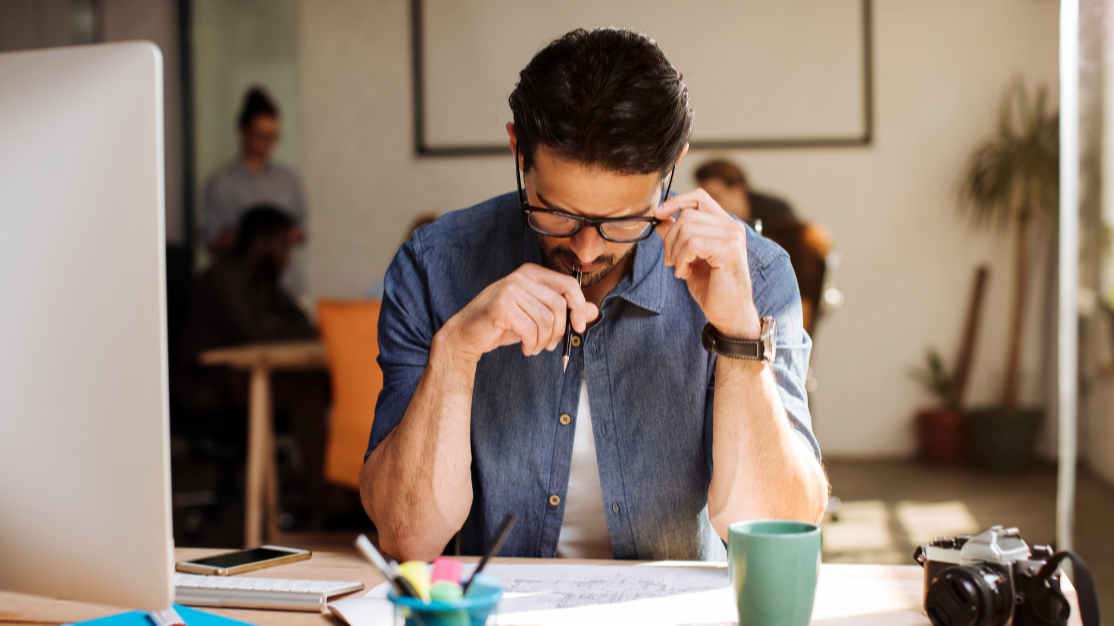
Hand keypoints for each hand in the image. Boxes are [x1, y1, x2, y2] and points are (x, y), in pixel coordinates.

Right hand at [441, 263, 598, 362]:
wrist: (466, 333)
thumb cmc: (503, 323)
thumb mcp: (537, 315)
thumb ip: (564, 310)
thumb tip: (594, 311)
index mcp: (532, 273)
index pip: (569, 284)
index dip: (579, 307)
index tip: (579, 326)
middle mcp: (521, 277)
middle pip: (560, 305)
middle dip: (560, 331)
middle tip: (550, 345)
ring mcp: (510, 290)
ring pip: (547, 320)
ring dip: (544, 341)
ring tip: (535, 347)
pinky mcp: (501, 307)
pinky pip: (531, 329)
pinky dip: (532, 344)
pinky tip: (525, 348)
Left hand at [654, 189, 760, 338]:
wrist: (729, 314)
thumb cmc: (712, 288)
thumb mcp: (689, 258)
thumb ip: (678, 237)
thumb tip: (661, 219)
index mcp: (725, 225)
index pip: (699, 197)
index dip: (675, 202)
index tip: (659, 215)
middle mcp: (732, 226)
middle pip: (687, 215)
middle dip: (670, 238)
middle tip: (670, 260)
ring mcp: (732, 237)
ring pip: (687, 228)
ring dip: (675, 251)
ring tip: (679, 268)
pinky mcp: (728, 250)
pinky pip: (692, 244)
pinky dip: (681, 260)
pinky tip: (685, 274)